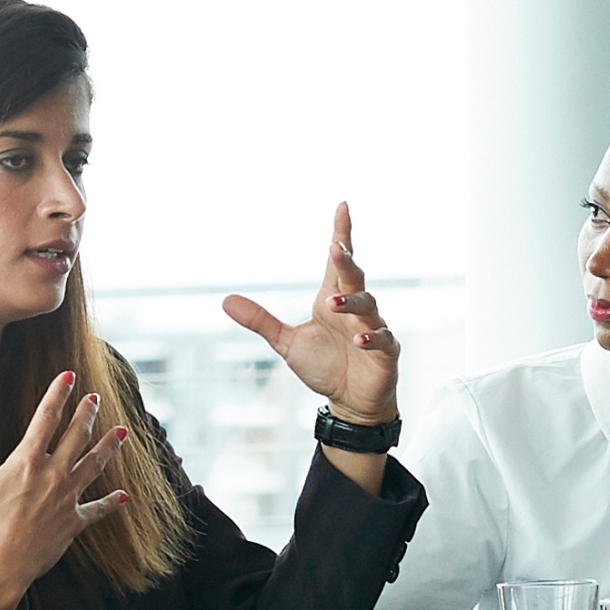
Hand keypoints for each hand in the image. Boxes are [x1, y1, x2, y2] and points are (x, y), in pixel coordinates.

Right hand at [0, 372, 128, 609]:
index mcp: (26, 462)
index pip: (45, 418)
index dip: (58, 394)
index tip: (69, 374)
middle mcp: (52, 476)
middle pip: (76, 437)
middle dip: (87, 414)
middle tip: (96, 397)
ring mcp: (67, 499)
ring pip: (95, 465)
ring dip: (109, 447)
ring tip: (122, 430)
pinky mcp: (75, 523)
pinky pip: (98, 510)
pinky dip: (112, 503)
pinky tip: (125, 496)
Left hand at [219, 204, 402, 427]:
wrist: (350, 402)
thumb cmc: (324, 367)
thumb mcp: (287, 343)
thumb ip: (261, 320)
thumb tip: (225, 299)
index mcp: (333, 299)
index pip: (337, 263)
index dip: (342, 234)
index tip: (342, 207)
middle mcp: (355, 309)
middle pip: (353, 277)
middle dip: (346, 261)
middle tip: (335, 248)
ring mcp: (373, 328)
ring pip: (368, 305)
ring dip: (352, 303)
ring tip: (332, 305)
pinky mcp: (385, 351)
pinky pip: (382, 338)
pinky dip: (371, 336)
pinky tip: (358, 339)